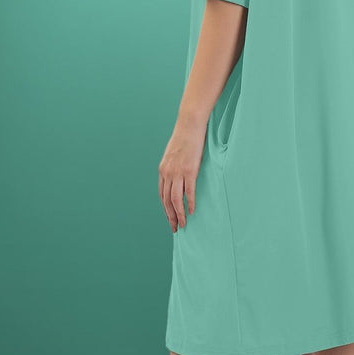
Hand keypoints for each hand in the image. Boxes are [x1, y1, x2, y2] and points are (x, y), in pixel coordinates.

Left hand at [159, 114, 206, 232]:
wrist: (189, 125)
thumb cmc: (185, 138)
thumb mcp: (174, 154)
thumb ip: (174, 167)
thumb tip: (179, 177)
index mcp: (162, 170)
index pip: (162, 195)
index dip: (165, 209)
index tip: (170, 218)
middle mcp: (167, 173)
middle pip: (166, 200)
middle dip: (170, 216)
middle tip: (175, 228)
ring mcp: (178, 172)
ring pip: (175, 199)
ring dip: (179, 214)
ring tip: (183, 224)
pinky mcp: (189, 170)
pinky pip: (188, 192)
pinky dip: (189, 203)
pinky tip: (191, 211)